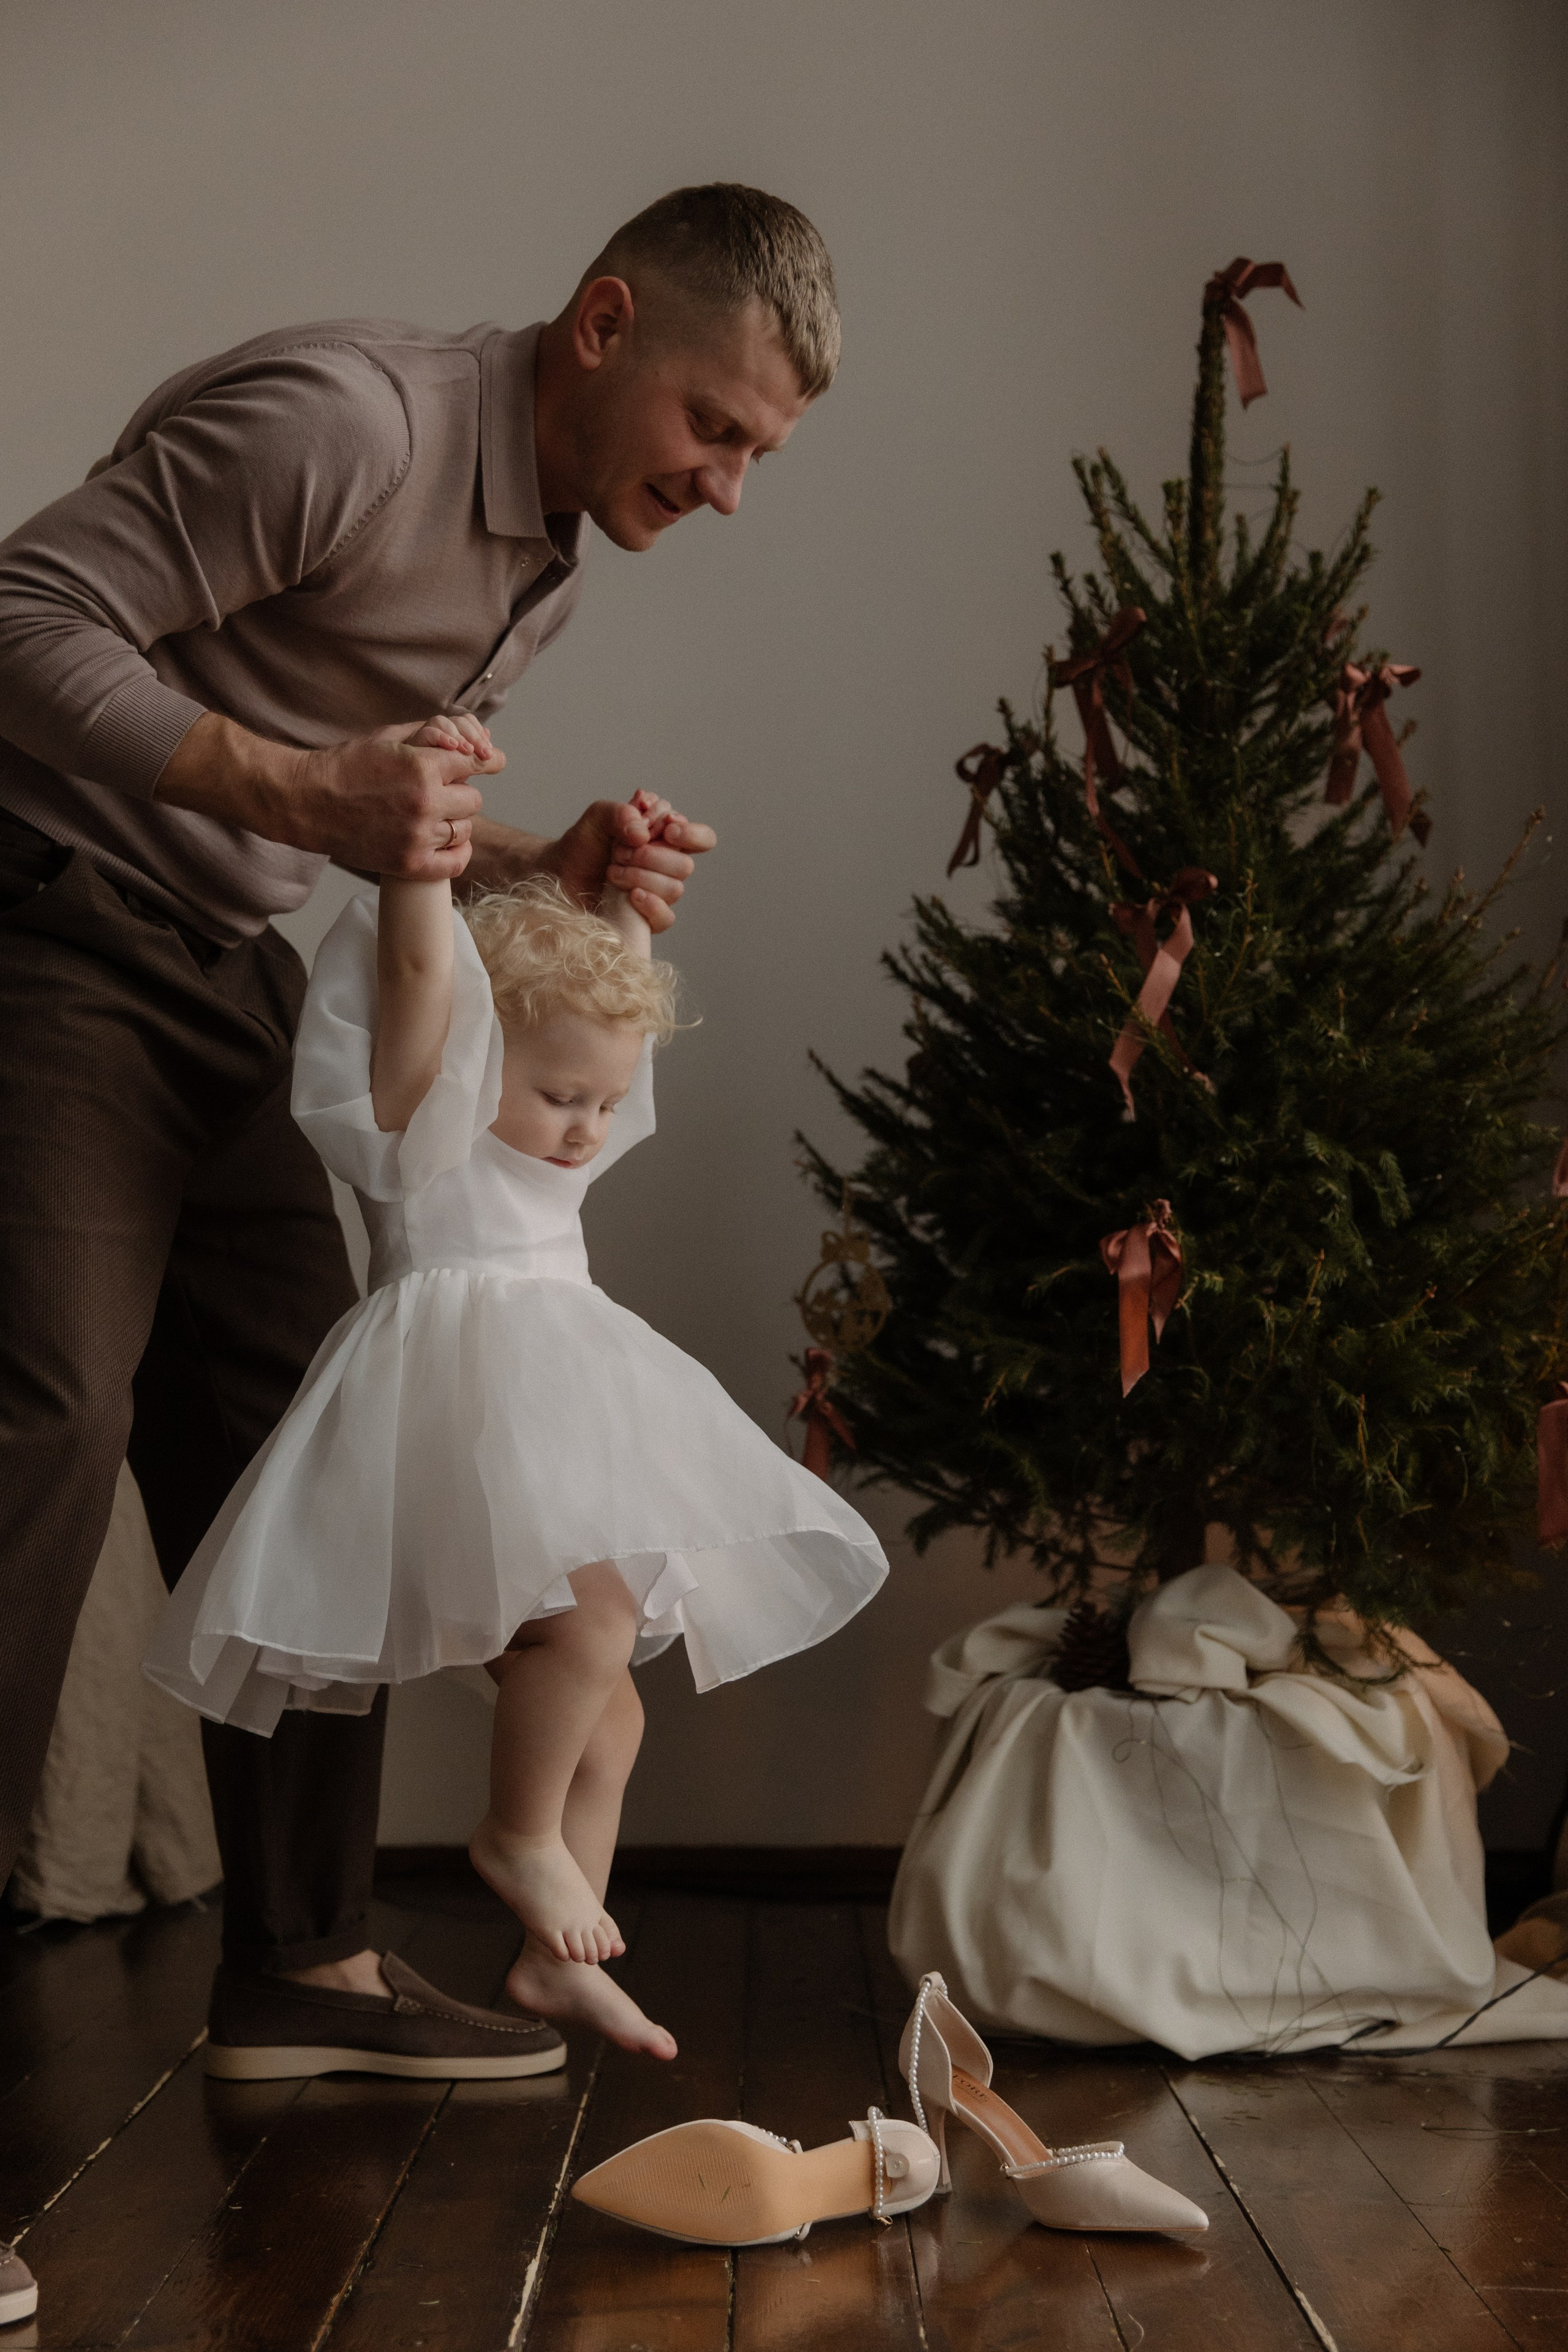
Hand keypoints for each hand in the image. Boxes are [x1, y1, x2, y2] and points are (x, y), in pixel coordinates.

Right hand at [291, 720, 505, 879]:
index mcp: (422, 766)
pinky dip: (457, 853)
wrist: (307, 802)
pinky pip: (456, 863)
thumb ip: (434, 734)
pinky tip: (443, 842)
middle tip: (436, 792)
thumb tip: (476, 739)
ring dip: (452, 821)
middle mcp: (425, 802)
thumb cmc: (347, 766)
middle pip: (473, 799)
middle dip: (457, 793)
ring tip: (428, 815)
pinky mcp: (409, 864)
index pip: (475, 763)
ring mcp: (418, 836)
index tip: (468, 766)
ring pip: (465, 829)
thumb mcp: (389, 737)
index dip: (472, 763)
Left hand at [540, 793, 715, 933]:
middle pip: (685, 865)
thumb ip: (620, 812)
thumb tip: (643, 833)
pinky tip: (631, 896)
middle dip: (651, 856)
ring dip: (641, 876)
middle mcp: (666, 869)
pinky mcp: (644, 921)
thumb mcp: (597, 818)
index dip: (692, 835)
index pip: (702, 839)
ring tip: (611, 872)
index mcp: (664, 841)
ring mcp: (657, 897)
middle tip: (618, 852)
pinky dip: (651, 905)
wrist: (556, 876)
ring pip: (674, 889)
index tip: (666, 828)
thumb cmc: (581, 847)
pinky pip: (666, 918)